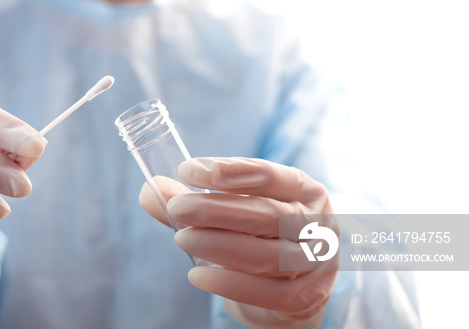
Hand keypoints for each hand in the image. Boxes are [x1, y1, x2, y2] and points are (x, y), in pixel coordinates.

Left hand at [139, 157, 336, 328]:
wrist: (286, 291)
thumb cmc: (257, 238)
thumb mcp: (232, 214)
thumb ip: (195, 203)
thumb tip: (149, 191)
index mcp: (305, 191)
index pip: (270, 176)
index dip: (228, 172)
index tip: (186, 170)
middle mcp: (319, 224)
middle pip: (268, 215)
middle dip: (216, 210)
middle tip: (177, 208)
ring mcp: (317, 264)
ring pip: (268, 255)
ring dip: (219, 245)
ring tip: (181, 238)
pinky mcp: (306, 298)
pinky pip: (268, 292)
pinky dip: (229, 284)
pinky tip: (197, 276)